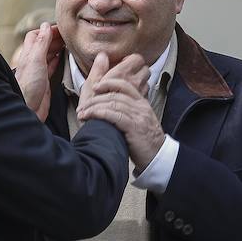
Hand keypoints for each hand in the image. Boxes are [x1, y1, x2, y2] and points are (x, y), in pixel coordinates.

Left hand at [12, 21, 63, 120]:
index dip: (48, 30)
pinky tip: (63, 58)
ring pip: (49, 55)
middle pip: (44, 44)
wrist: (28, 109)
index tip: (61, 28)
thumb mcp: (36, 60)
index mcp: (29, 54)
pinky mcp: (45, 82)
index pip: (36, 35)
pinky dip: (58, 60)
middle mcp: (33, 61)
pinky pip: (52, 67)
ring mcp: (39, 71)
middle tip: (69, 35)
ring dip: (58, 48)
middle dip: (55, 38)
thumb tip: (46, 25)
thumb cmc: (29, 86)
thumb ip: (42, 43)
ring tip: (69, 44)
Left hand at [77, 55, 163, 169]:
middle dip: (95, 99)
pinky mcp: (134, 127)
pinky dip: (99, 114)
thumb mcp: (140, 122)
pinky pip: (114, 115)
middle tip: (82, 107)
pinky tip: (90, 117)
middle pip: (114, 94)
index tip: (95, 88)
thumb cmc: (145, 142)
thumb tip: (108, 108)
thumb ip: (128, 112)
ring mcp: (138, 116)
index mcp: (142, 103)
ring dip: (94, 107)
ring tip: (82, 113)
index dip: (108, 84)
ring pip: (112, 103)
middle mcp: (140, 107)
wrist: (158, 156)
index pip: (125, 85)